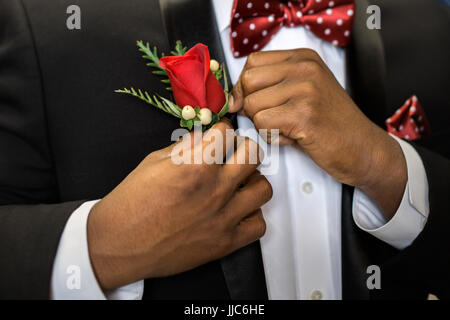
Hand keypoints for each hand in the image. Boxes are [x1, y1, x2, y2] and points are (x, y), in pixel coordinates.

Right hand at [87, 119, 271, 289]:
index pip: (227, 132)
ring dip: (252, 181)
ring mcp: (223, 217)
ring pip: (263, 188)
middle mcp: (215, 189)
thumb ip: (185, 148)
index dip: (222, 129)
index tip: (219, 134)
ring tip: (238, 184)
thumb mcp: (153, 162)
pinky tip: (237, 212)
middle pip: (254, 154)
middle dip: (244, 148)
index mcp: (195, 166)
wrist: (120, 243)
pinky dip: (251, 216)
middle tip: (234, 154)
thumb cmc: (131, 203)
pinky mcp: (225, 243)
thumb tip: (203, 138)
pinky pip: (259, 225)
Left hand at [230, 49, 406, 218]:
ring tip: (288, 129)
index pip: (252, 62)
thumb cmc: (331, 123)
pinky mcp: (304, 115)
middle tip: (272, 119)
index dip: (246, 87)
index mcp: (304, 58)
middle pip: (248, 81)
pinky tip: (293, 137)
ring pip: (253, 105)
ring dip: (263, 124)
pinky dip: (272, 137)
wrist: (363, 148)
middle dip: (252, 106)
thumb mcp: (303, 93)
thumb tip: (231, 98)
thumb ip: (271, 86)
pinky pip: (263, 124)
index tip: (254, 103)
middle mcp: (305, 68)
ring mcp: (306, 90)